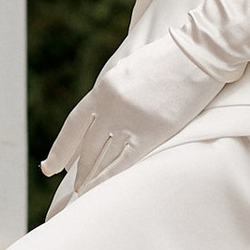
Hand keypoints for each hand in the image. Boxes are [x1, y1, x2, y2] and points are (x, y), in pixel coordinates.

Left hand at [40, 21, 226, 199]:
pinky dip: (108, 179)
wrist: (197, 54)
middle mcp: (110, 106)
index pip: (74, 125)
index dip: (61, 150)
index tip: (51, 167)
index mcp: (103, 88)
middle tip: (77, 187)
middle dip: (81, 170)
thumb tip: (99, 119)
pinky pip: (122, 163)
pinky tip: (100, 191)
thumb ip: (111, 94)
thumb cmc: (167, 60)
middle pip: (88, 147)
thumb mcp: (128, 70)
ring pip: (102, 158)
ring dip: (92, 178)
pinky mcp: (151, 133)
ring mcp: (129, 120)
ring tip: (86, 194)